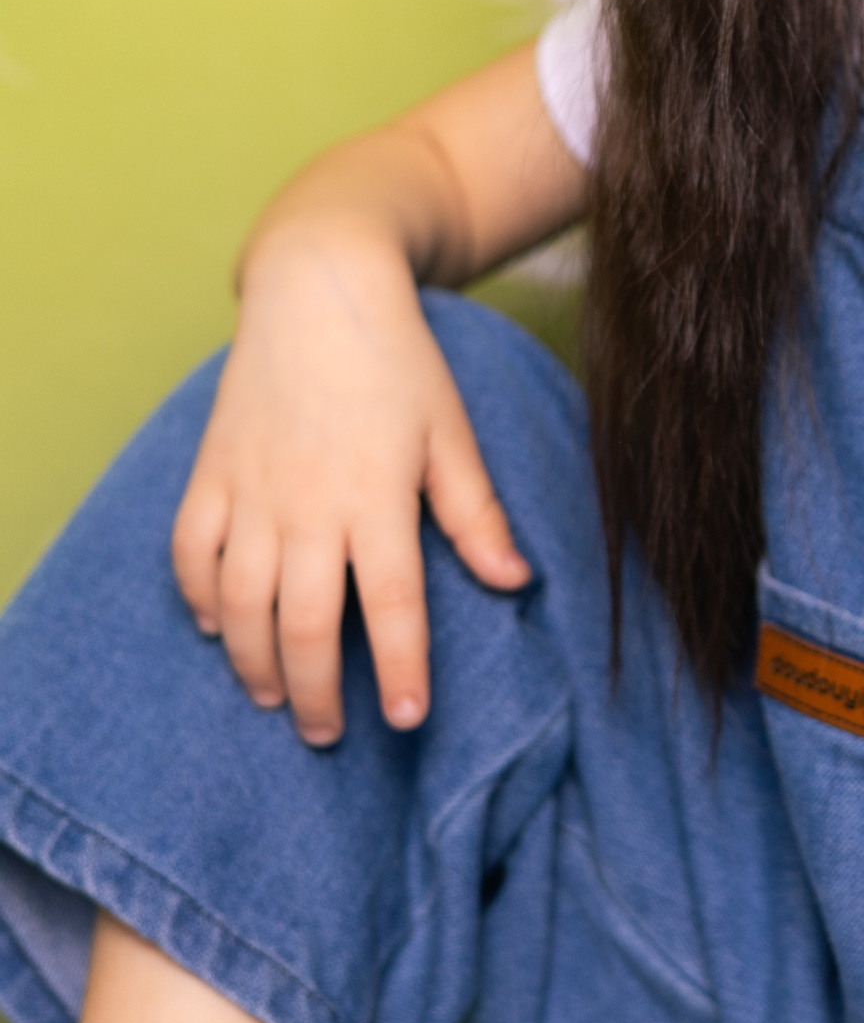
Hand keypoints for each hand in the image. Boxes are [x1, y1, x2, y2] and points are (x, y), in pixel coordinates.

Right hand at [172, 222, 527, 742]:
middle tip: (331, 736)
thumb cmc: (399, 362)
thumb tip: (516, 582)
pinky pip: (189, 553)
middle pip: (303, 623)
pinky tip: (217, 627)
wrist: (319, 287)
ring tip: (275, 698)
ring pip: (239, 603)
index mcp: (377, 497)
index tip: (409, 720)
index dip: (400, 670)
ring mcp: (250, 490)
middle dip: (318, 692)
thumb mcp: (451, 433)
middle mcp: (307, 503)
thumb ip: (476, 514)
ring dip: (253, 662)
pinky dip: (199, 597)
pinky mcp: (210, 472)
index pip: (390, 605)